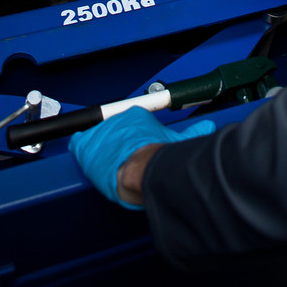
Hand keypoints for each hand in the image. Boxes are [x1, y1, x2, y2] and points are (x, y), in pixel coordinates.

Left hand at [69, 105, 215, 208]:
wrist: (140, 171)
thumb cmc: (157, 159)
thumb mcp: (177, 142)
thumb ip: (192, 132)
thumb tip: (207, 128)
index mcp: (136, 115)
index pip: (129, 121)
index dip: (130, 136)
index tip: (133, 145)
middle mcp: (117, 119)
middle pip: (112, 130)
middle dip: (116, 144)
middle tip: (122, 158)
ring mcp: (100, 131)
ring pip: (97, 138)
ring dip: (101, 150)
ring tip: (109, 163)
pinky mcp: (86, 145)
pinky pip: (79, 143)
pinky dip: (83, 150)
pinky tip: (89, 159)